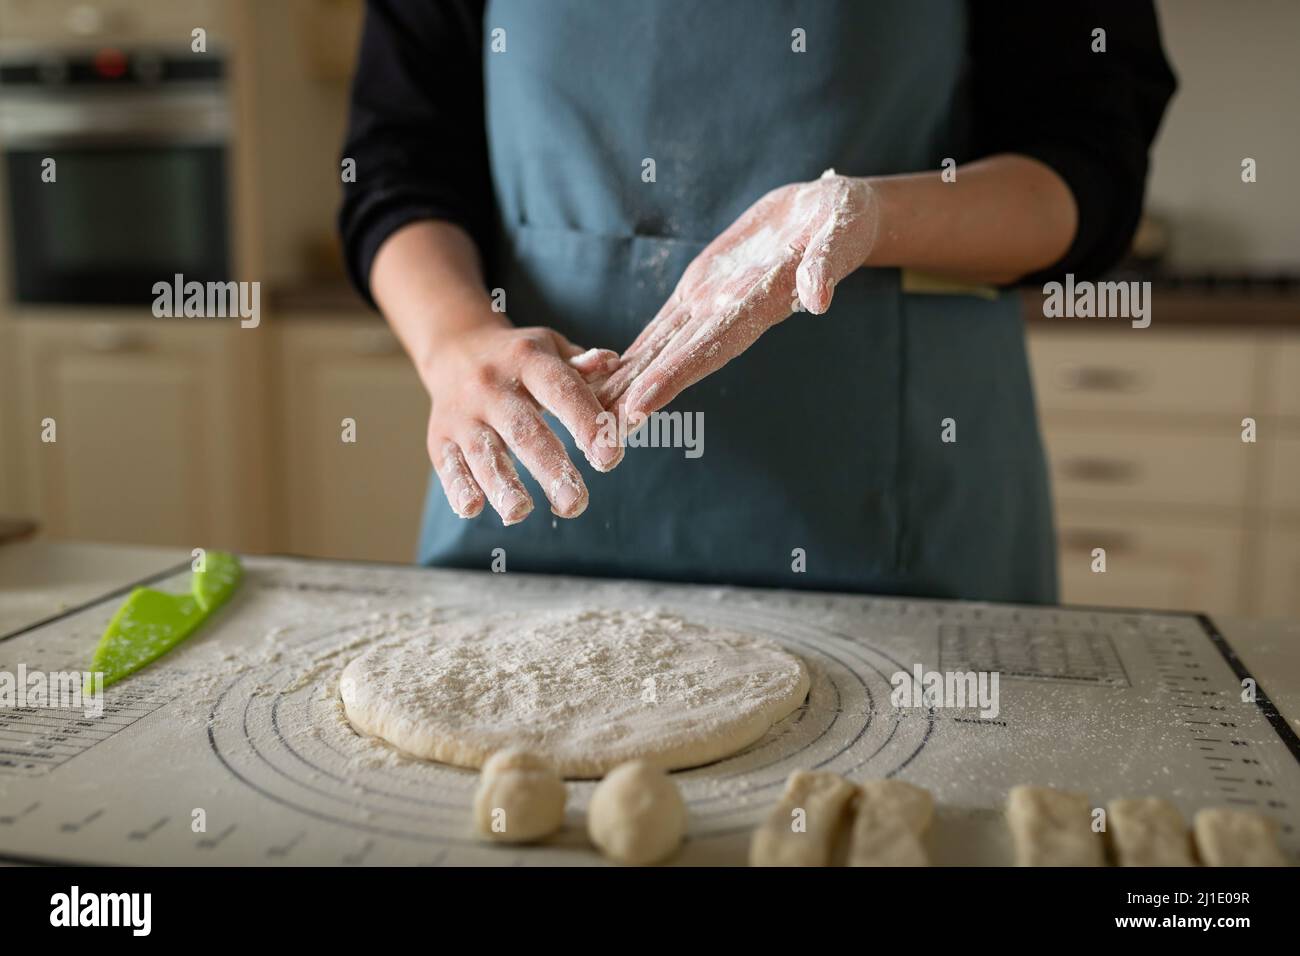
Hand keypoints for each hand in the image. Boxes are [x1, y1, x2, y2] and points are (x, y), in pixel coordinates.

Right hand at [424, 321, 620, 523]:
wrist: (455, 348)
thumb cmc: (519, 357)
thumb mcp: (551, 348)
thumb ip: (582, 365)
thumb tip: (614, 363)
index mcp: (528, 360)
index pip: (561, 390)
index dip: (586, 422)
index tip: (610, 456)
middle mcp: (492, 385)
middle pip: (523, 430)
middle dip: (551, 468)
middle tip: (576, 502)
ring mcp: (463, 413)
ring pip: (483, 451)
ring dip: (502, 484)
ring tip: (520, 512)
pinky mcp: (440, 436)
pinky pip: (448, 464)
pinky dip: (458, 487)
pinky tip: (473, 509)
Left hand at [596, 171, 878, 418]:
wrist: (826, 213)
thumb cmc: (840, 222)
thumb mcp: (839, 232)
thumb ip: (825, 264)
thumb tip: (817, 299)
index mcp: (757, 307)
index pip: (708, 348)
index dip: (673, 376)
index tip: (639, 406)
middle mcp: (726, 318)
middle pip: (672, 365)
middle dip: (634, 400)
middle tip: (595, 437)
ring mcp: (708, 309)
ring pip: (657, 353)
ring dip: (623, 385)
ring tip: (583, 415)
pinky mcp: (697, 293)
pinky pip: (657, 329)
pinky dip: (629, 353)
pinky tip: (598, 372)